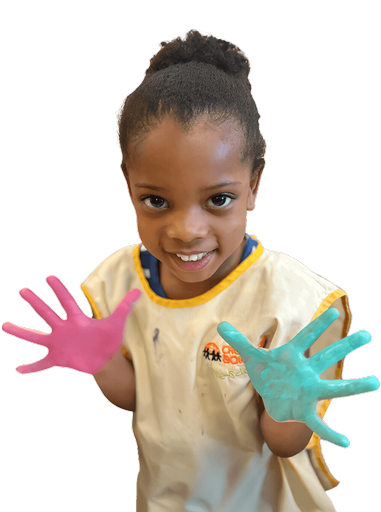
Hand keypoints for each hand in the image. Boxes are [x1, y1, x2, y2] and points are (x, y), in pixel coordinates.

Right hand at [2, 276, 140, 374]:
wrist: (105, 360)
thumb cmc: (109, 340)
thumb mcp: (117, 323)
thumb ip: (125, 307)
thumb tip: (138, 290)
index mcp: (77, 319)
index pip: (67, 301)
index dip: (59, 290)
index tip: (50, 277)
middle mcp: (64, 329)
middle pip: (47, 313)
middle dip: (36, 303)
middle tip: (23, 290)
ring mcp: (58, 343)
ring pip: (36, 337)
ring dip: (21, 332)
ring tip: (5, 326)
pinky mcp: (57, 358)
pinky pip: (41, 363)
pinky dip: (30, 367)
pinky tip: (17, 369)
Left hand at [217, 308, 379, 447]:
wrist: (271, 398)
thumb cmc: (267, 374)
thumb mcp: (251, 357)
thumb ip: (238, 341)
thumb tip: (220, 324)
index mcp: (291, 356)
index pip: (306, 337)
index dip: (318, 325)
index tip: (334, 310)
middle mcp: (305, 372)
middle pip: (327, 357)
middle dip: (345, 346)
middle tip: (367, 335)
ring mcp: (308, 391)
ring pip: (334, 387)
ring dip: (353, 386)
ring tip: (376, 382)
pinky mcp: (304, 410)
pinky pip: (319, 424)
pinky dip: (330, 434)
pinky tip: (346, 443)